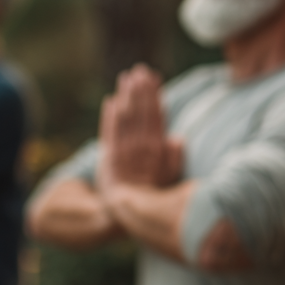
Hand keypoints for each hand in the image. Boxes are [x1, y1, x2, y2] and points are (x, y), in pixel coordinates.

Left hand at [96, 65, 182, 190]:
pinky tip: (111, 101)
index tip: (154, 77)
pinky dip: (109, 116)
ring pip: (125, 119)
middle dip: (140, 90)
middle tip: (140, 69)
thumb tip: (178, 138)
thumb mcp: (171, 179)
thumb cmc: (153, 194)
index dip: (154, 96)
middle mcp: (139, 149)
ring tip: (126, 77)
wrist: (125, 214)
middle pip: (140, 113)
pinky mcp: (107, 156)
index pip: (156, 116)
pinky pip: (108, 132)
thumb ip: (174, 158)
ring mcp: (122, 152)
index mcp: (156, 151)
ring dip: (126, 97)